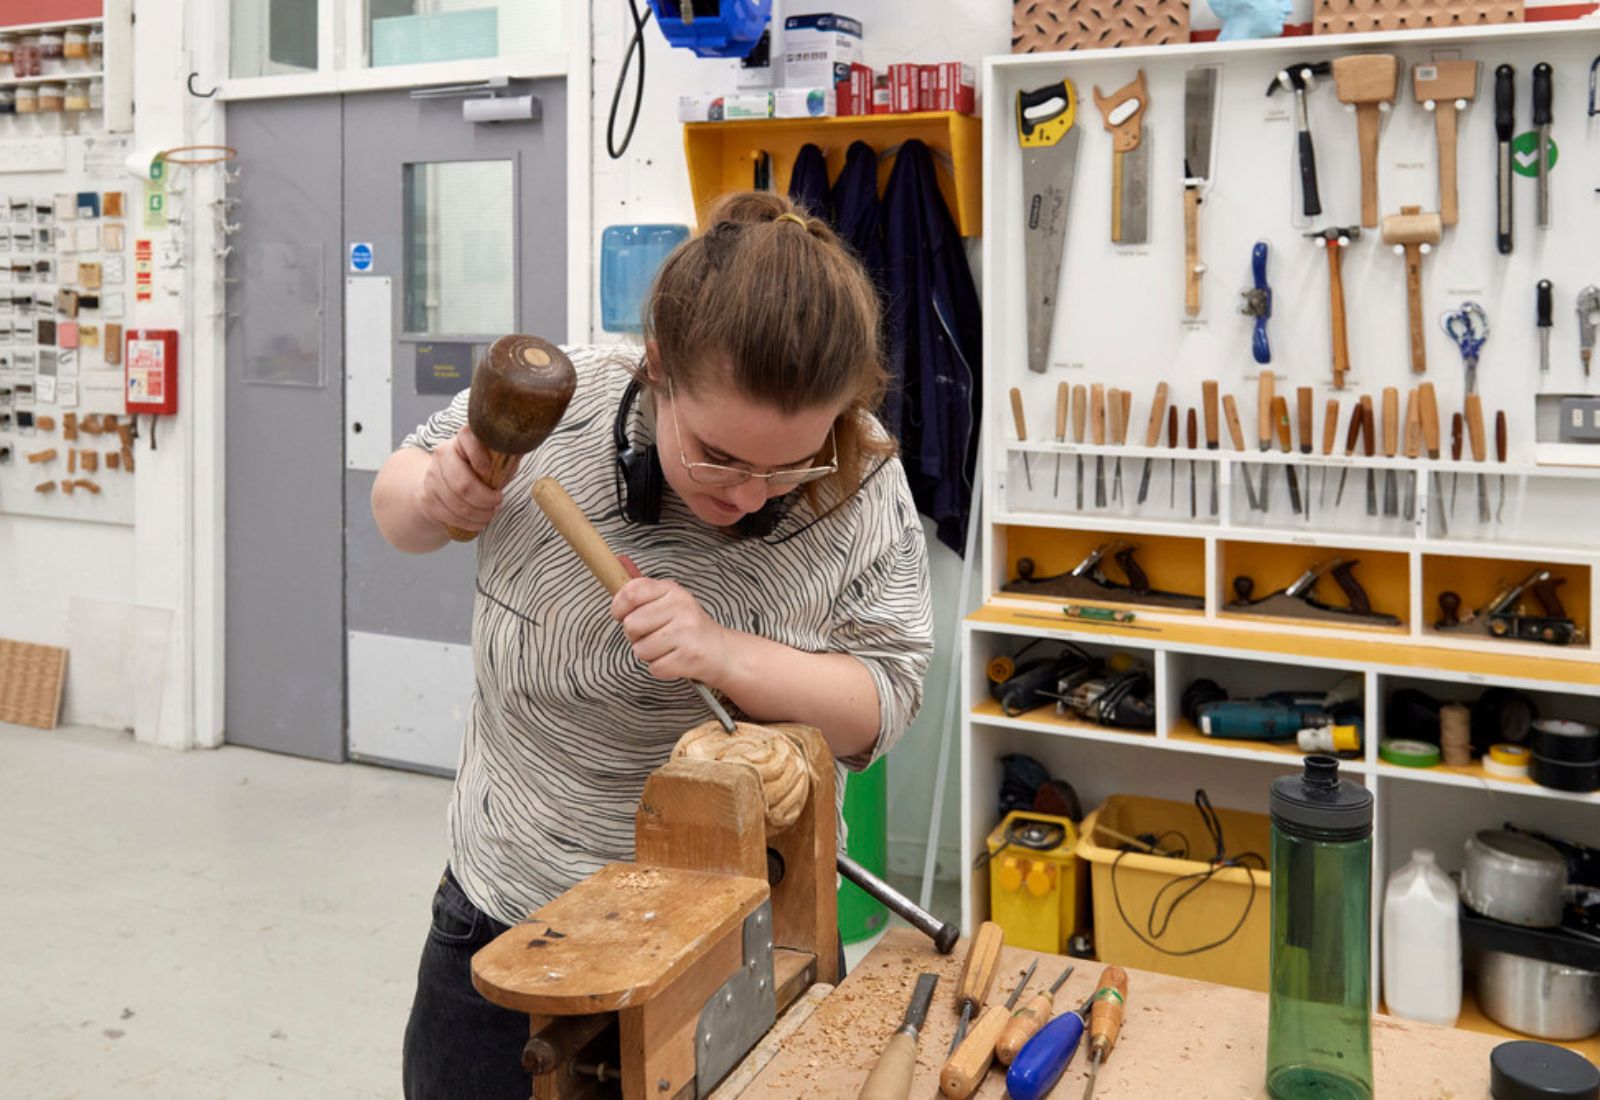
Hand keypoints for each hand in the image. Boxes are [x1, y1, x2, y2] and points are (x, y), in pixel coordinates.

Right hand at [415, 426, 517, 533]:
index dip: (478, 455)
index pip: (467, 438)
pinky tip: (478, 521)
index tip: (488, 469)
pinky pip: (450, 516)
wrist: (442, 483)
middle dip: (485, 499)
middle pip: (463, 484)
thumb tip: (524, 447)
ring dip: (479, 514)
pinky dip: (469, 523)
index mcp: (462, 440)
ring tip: (490, 513)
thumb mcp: (495, 461)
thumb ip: (507, 457)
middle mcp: (443, 454)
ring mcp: (432, 476)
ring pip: (457, 503)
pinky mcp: (427, 497)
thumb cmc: (476, 470)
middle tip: (498, 502)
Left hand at [612, 557, 733, 684]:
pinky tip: (675, 658)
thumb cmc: (688, 626)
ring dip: (649, 654)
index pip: (631, 592)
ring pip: (640, 650)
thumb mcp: (668, 600)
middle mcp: (680, 606)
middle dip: (636, 636)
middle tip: (655, 635)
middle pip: (631, 625)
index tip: (623, 615)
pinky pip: (654, 667)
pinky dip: (661, 668)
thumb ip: (642, 587)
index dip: (619, 607)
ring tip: (667, 647)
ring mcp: (686, 631)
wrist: (721, 650)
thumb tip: (619, 559)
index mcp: (671, 590)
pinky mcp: (688, 655)